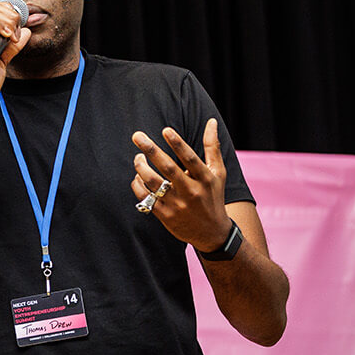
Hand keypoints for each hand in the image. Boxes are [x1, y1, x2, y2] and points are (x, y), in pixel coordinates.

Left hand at [130, 119, 231, 251]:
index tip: (165, 130)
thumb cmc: (213, 196)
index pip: (190, 158)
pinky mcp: (165, 215)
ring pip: (153, 183)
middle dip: (151, 150)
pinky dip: (138, 185)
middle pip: (168, 168)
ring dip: (141, 167)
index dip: (178, 144)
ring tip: (138, 157)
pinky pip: (145, 197)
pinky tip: (138, 177)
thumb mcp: (217, 173)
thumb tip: (211, 121)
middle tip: (137, 136)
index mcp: (205, 179)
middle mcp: (191, 191)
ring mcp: (177, 204)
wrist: (212, 233)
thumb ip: (212, 147)